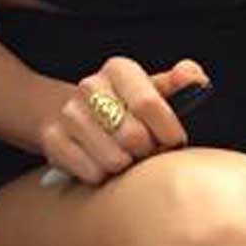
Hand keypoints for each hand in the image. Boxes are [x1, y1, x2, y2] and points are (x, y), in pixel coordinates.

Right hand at [37, 56, 209, 187]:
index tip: (174, 141)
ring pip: (112, 159)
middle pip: (132, 136)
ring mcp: (69, 113)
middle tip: (147, 152)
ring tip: (126, 158)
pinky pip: (90, 172)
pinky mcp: (53, 139)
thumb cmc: (129, 107)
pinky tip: (104, 166)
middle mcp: (90, 86)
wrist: (77, 115)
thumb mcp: (156, 90)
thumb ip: (182, 82)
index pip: (148, 104)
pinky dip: (103, 177)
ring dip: (125, 166)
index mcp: (119, 69)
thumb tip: (193, 77)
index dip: (167, 131)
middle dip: (147, 152)